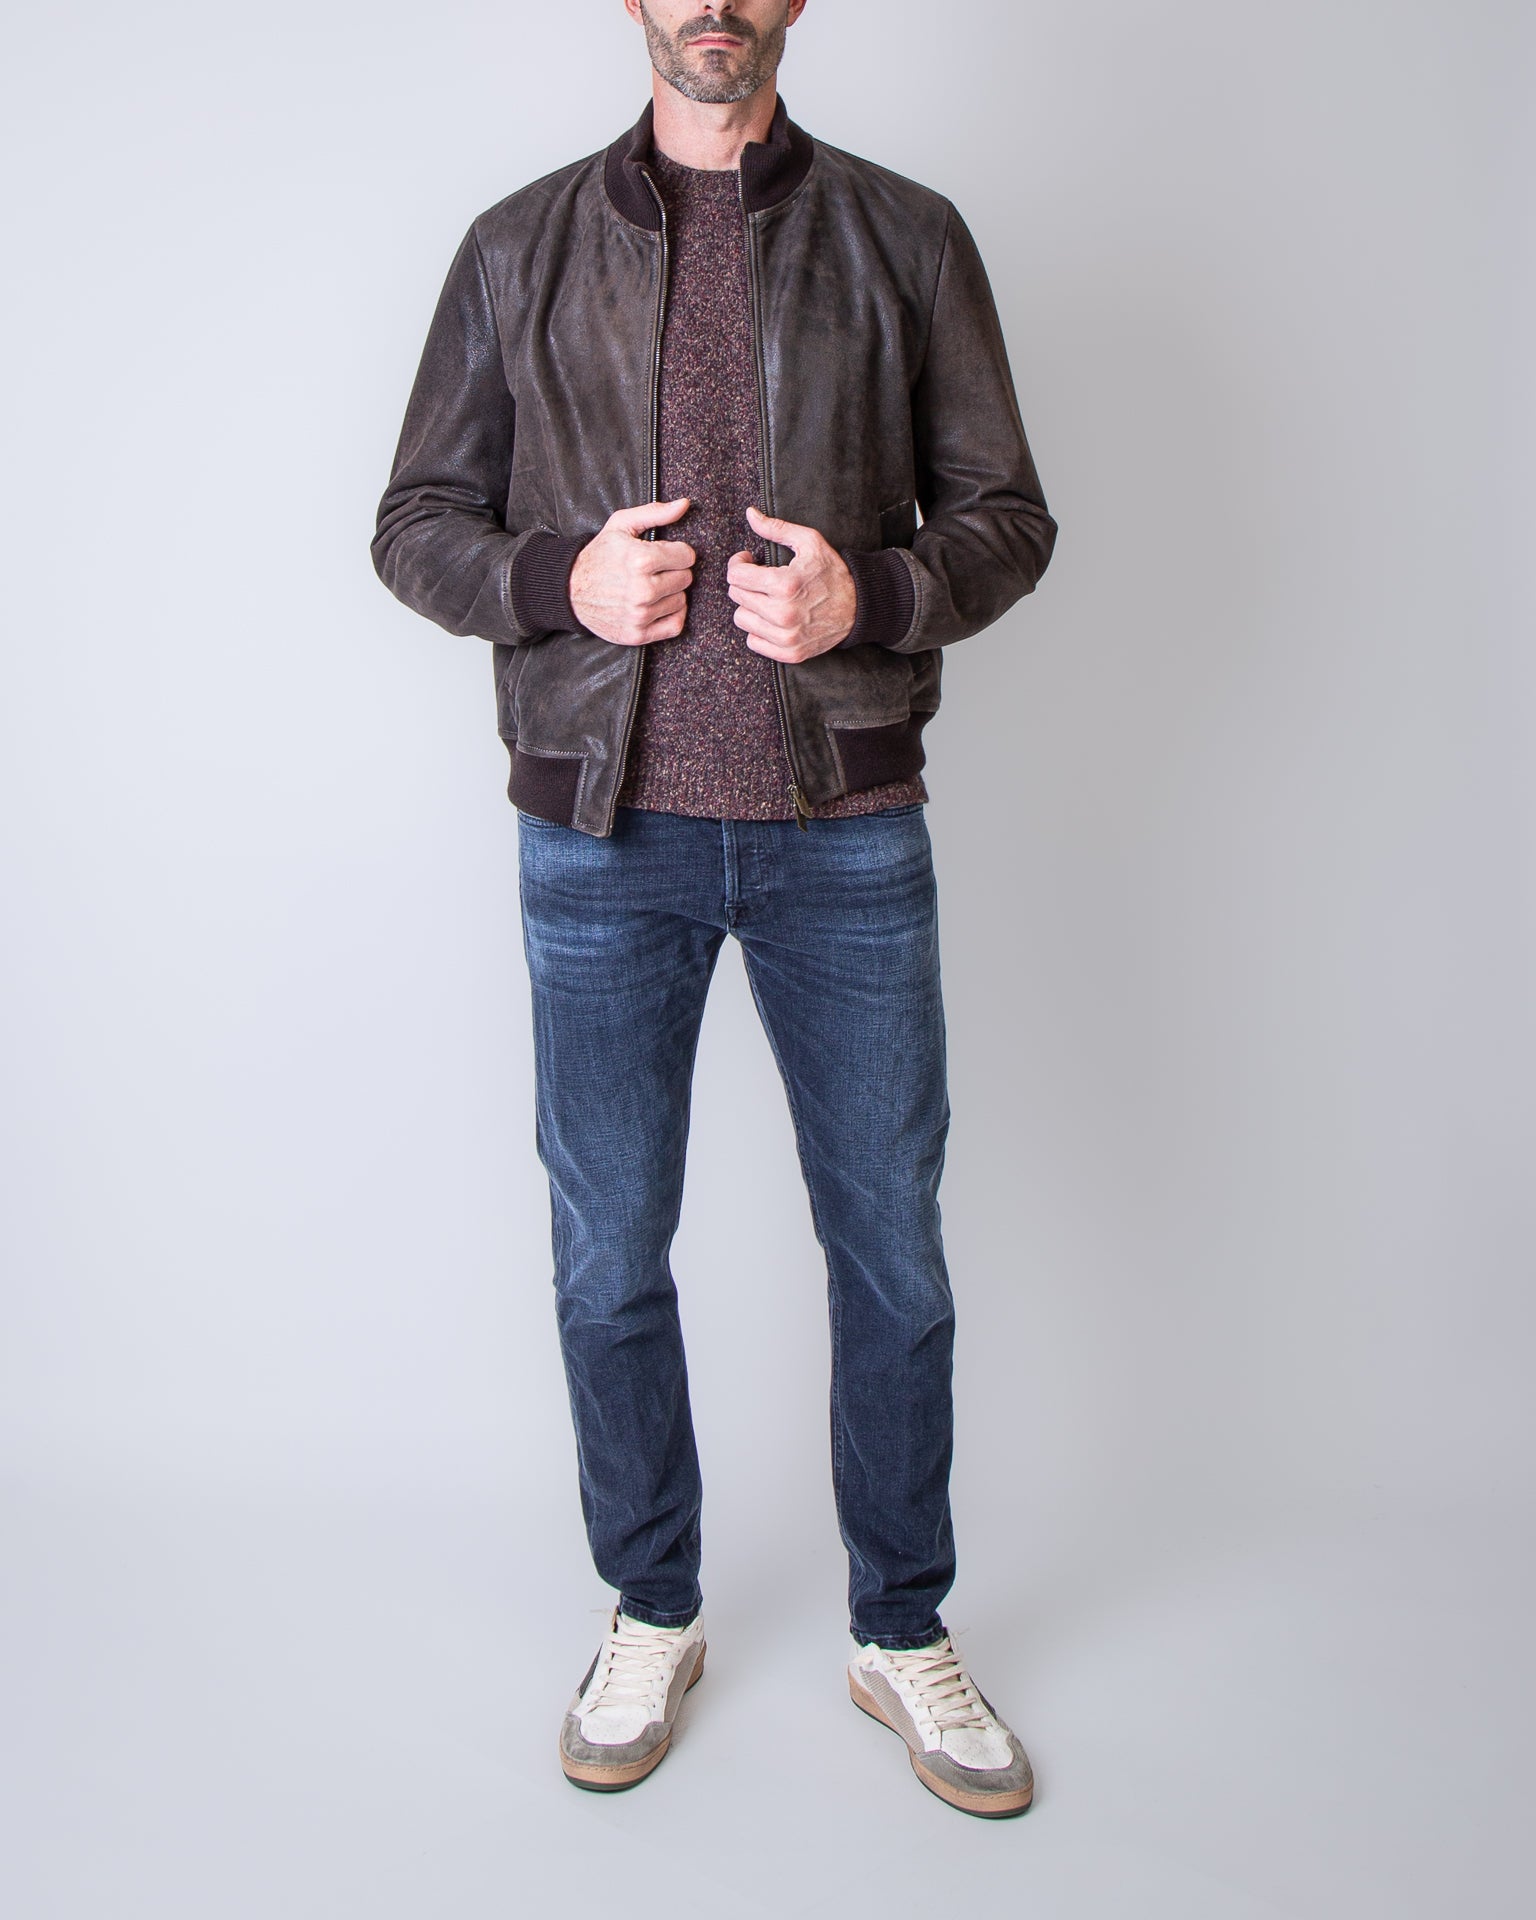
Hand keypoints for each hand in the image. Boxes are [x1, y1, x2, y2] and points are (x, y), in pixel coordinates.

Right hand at [569, 497, 694, 645]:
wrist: (570, 589)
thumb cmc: (599, 555)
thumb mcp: (621, 525)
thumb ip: (655, 513)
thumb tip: (685, 505)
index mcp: (640, 560)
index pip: (687, 556)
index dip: (677, 552)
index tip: (663, 554)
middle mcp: (642, 590)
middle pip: (686, 579)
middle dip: (674, 572)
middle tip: (655, 571)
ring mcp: (640, 615)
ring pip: (681, 601)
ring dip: (670, 594)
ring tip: (651, 587)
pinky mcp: (638, 634)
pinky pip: (675, 625)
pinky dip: (672, 615)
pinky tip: (658, 605)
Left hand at [725, 505, 856, 662]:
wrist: (860, 607)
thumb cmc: (833, 573)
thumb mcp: (809, 542)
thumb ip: (776, 528)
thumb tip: (750, 514)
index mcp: (785, 584)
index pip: (735, 576)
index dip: (738, 563)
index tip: (748, 561)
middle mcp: (782, 614)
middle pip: (737, 596)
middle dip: (746, 583)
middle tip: (762, 578)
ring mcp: (785, 637)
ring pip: (741, 619)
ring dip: (750, 606)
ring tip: (767, 598)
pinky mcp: (789, 653)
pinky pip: (753, 642)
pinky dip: (759, 629)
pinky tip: (773, 618)